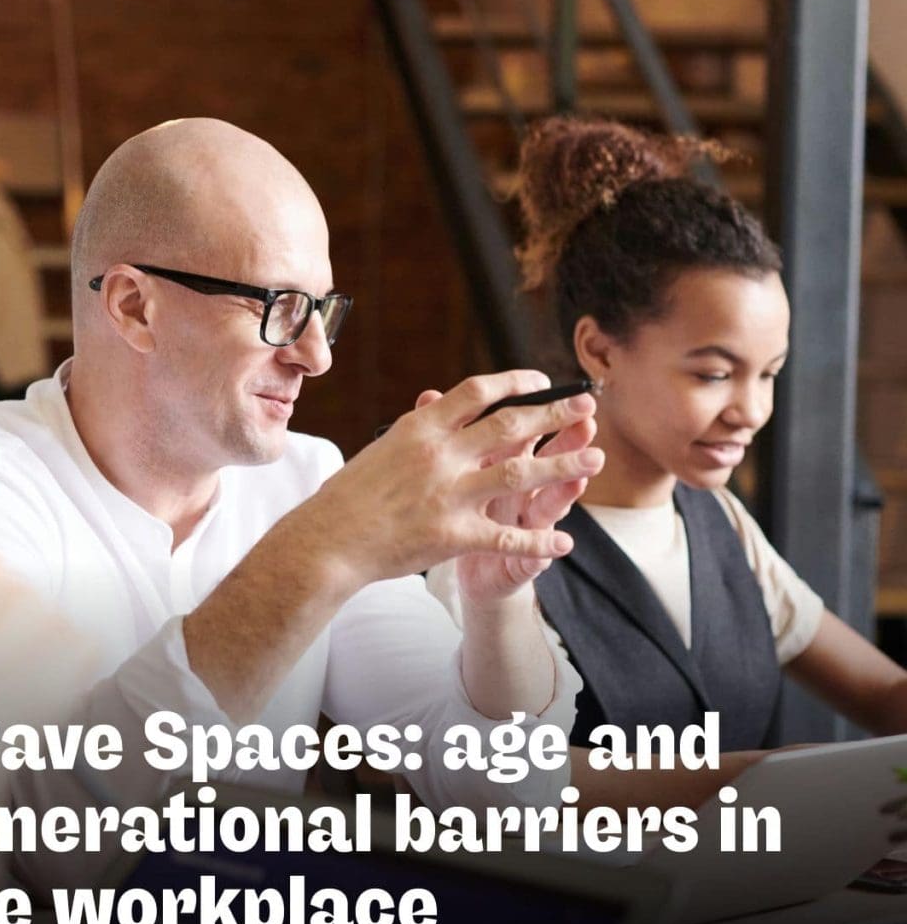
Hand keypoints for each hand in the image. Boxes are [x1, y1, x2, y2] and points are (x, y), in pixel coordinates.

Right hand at [304, 371, 601, 588]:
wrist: (327, 541)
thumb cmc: (350, 494)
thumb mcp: (384, 446)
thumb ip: (421, 426)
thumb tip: (439, 403)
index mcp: (422, 426)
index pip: (479, 391)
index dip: (517, 382)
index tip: (542, 381)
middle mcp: (440, 454)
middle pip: (511, 425)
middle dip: (555, 414)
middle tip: (587, 406)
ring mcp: (448, 494)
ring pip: (521, 475)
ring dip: (564, 466)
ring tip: (596, 459)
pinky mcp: (453, 535)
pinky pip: (507, 537)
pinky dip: (539, 541)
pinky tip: (564, 542)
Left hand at [446, 388, 600, 603]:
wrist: (461, 570)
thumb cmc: (452, 510)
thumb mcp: (449, 473)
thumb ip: (446, 438)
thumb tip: (428, 396)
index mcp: (499, 465)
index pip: (522, 432)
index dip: (534, 411)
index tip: (546, 385)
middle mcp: (518, 491)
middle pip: (544, 460)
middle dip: (565, 440)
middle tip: (585, 421)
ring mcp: (521, 526)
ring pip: (548, 502)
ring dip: (567, 487)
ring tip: (585, 472)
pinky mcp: (517, 560)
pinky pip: (531, 555)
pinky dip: (544, 549)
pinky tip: (561, 544)